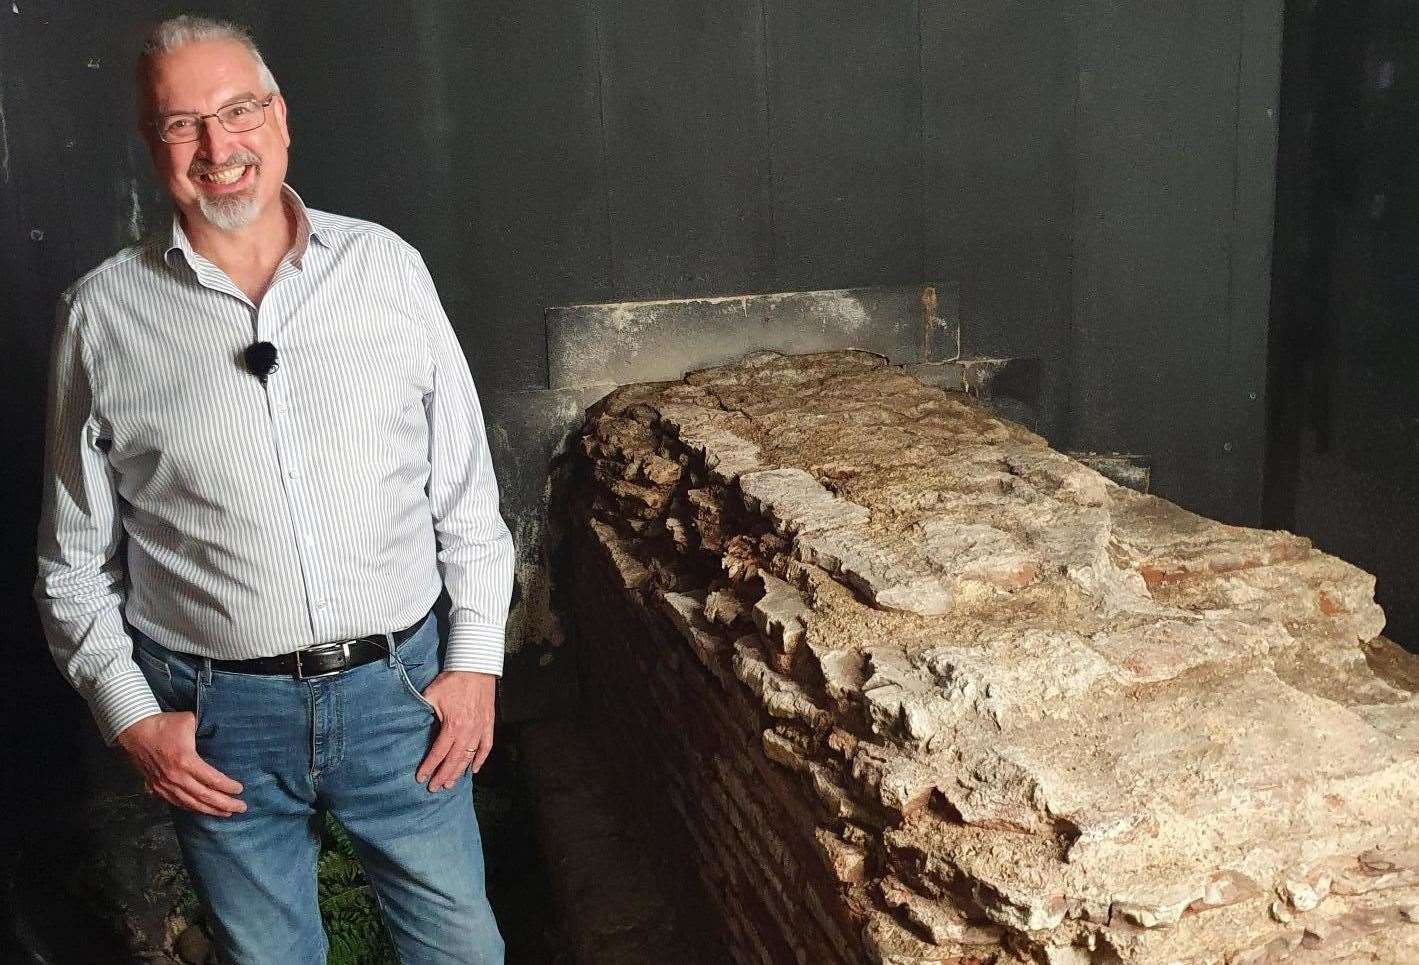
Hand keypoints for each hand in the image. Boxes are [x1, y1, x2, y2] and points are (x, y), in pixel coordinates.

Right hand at [115, 712, 245, 816]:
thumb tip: (223, 729)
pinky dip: (192, 808)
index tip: (240, 790)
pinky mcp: (157, 787)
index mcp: (186, 761)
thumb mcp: (189, 721)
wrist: (135, 731)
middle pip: (204, 797)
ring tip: (226, 813)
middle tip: (241, 808)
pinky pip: (177, 803)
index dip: (228, 787)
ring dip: (210, 810)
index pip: (212, 780)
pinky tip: (203, 810)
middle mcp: (176, 777)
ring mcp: (165, 785)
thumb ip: (206, 727)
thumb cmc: (164, 724)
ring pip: (191, 804)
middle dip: (225, 804)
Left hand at [415, 671, 495, 790]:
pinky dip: (480, 760)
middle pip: (454, 760)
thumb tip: (412, 723)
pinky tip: (474, 770)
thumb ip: (423, 711)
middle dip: (443, 776)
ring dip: (459, 772)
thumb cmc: (453, 680)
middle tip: (434, 788)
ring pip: (470, 757)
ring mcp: (480, 729)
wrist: (476, 667)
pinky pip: (486, 747)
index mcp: (453, 725)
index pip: (438, 753)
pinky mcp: (489, 724)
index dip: (429, 767)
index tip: (421, 778)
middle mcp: (468, 731)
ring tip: (450, 783)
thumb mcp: (432, 694)